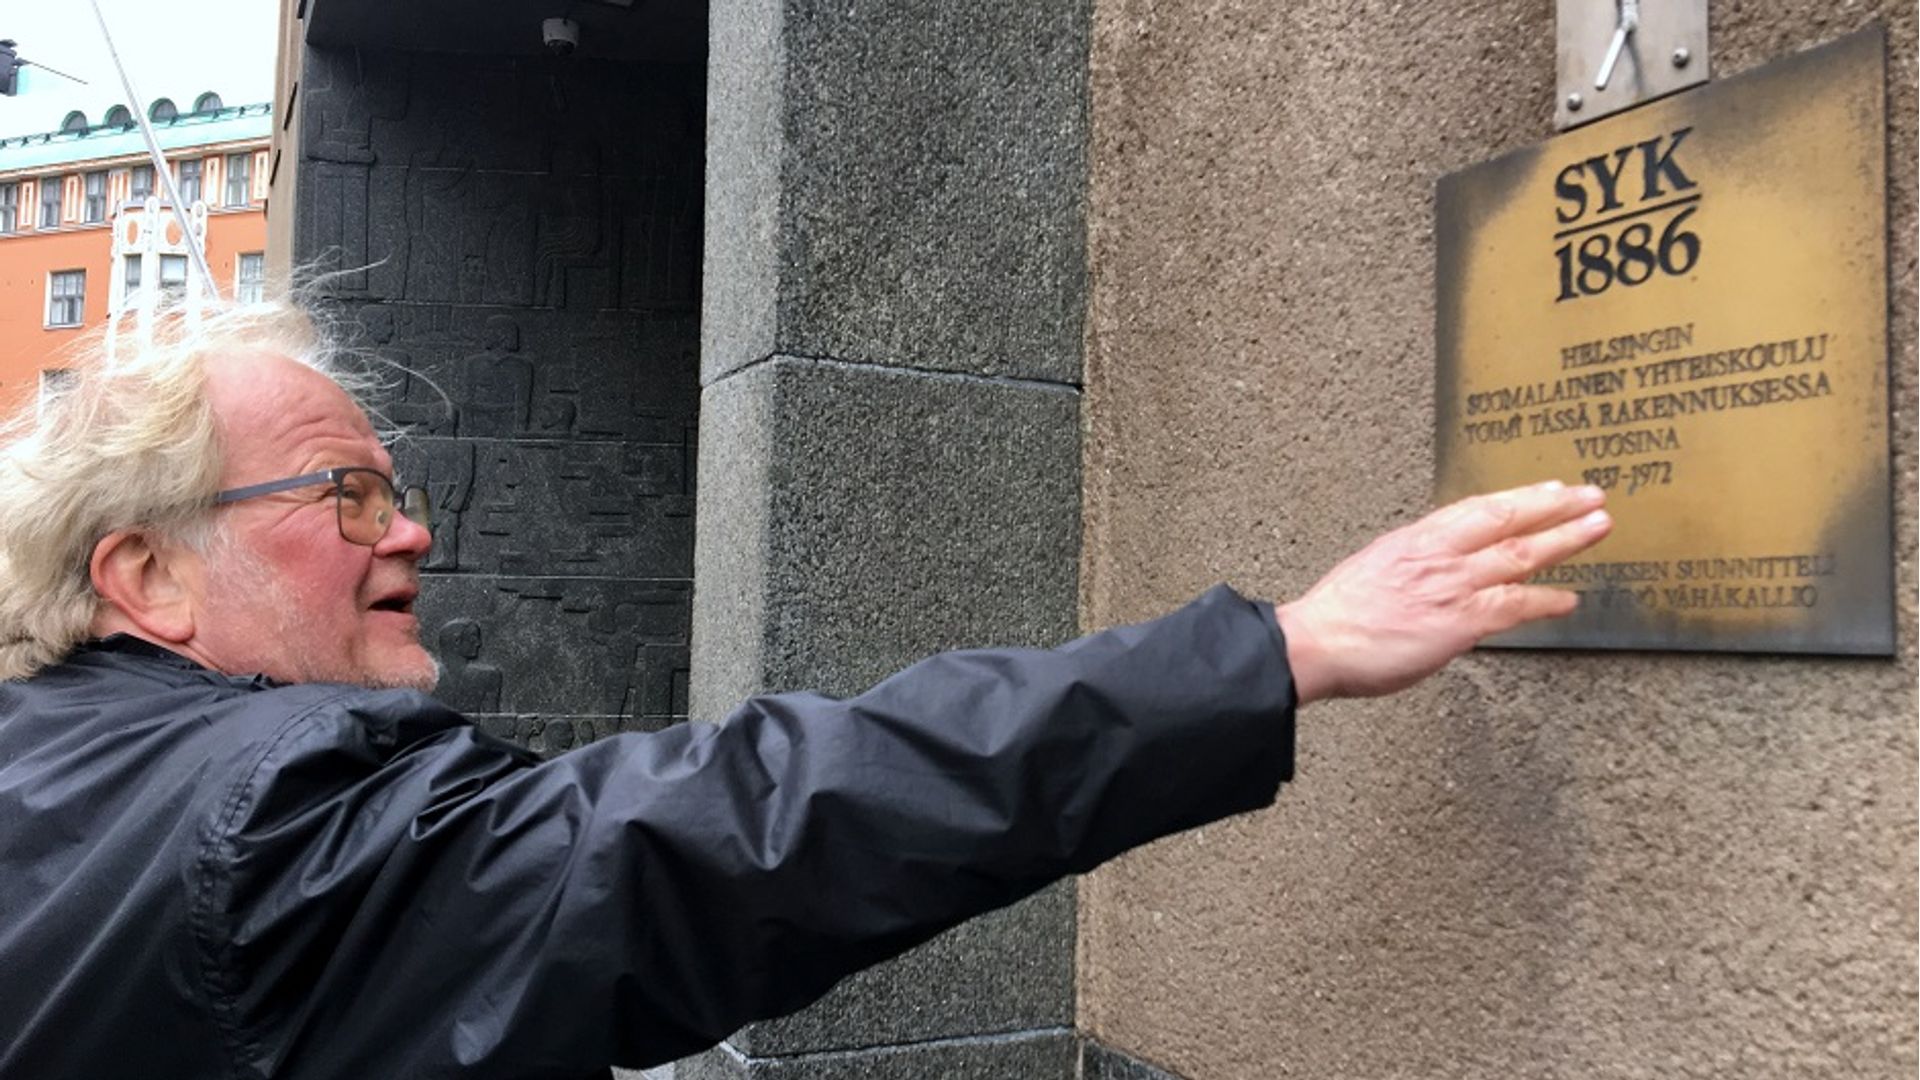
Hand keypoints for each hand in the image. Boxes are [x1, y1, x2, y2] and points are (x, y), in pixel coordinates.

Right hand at [1276, 481, 1610, 703]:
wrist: (1315, 641)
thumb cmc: (1336, 617)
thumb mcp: (1374, 571)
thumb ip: (1413, 569)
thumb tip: (1437, 578)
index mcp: (1414, 539)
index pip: (1476, 508)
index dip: (1517, 497)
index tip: (1547, 488)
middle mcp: (1437, 553)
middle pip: (1506, 517)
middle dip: (1553, 503)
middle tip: (1591, 495)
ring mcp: (1451, 584)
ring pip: (1519, 552)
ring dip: (1564, 538)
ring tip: (1598, 526)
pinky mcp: (1458, 620)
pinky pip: (1513, 605)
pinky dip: (1545, 600)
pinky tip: (1570, 598)